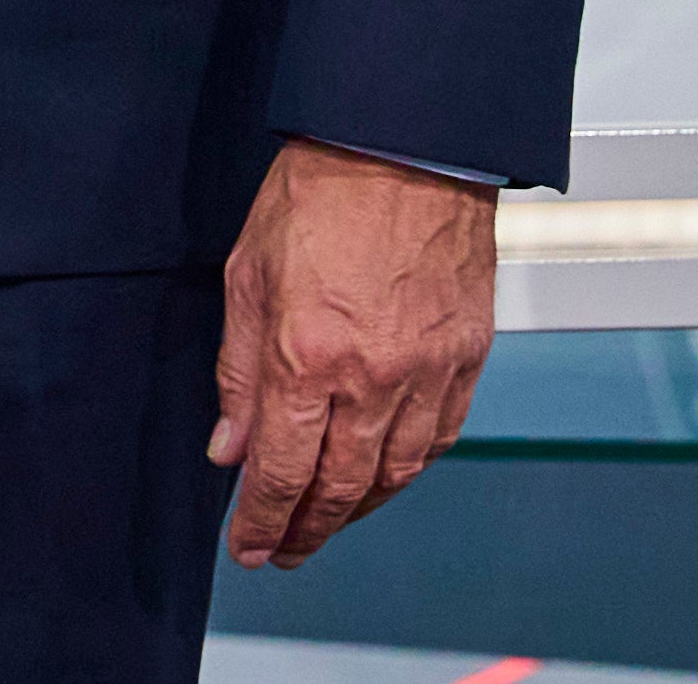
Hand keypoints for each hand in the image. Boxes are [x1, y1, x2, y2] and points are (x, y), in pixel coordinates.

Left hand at [213, 137, 495, 565]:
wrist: (401, 148)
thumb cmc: (317, 196)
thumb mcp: (246, 277)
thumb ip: (238, 372)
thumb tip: (230, 447)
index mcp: (308, 357)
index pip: (282, 471)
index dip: (262, 519)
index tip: (248, 546)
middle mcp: (373, 378)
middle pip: (340, 487)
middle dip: (306, 529)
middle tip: (281, 549)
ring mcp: (428, 373)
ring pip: (395, 475)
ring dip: (357, 510)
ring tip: (326, 522)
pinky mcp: (467, 359)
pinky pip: (438, 438)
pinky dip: (407, 469)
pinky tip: (384, 477)